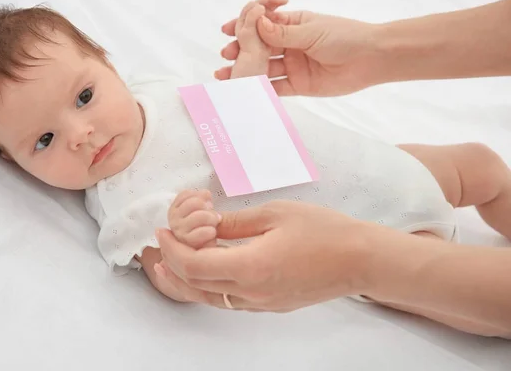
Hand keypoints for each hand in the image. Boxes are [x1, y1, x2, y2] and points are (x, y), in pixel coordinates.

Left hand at [155, 200, 374, 310]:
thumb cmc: (323, 230)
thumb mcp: (274, 214)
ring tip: (167, 264)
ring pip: (209, 299)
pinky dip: (208, 287)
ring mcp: (261, 303)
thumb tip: (205, 226)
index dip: (171, 248)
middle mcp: (252, 292)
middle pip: (195, 287)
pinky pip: (229, 300)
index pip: (193, 265)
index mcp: (251, 267)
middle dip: (170, 266)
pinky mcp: (270, 305)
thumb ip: (234, 223)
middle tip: (160, 245)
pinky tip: (206, 270)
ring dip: (185, 281)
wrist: (360, 259)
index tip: (163, 230)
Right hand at [216, 0, 382, 96]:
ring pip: (265, 69)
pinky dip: (262, 90)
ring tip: (228, 76)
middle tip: (226, 56)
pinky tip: (247, 91)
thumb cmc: (346, 37)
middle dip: (242, 52)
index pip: (263, 26)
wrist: (371, 59)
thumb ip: (283, 34)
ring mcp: (294, 65)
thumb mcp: (312, 31)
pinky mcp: (299, 85)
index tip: (227, 31)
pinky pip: (276, 88)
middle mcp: (291, 45)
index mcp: (293, 26)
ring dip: (247, 72)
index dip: (245, 28)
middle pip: (260, 49)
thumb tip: (257, 24)